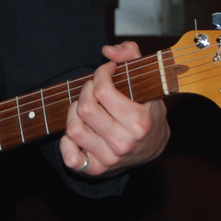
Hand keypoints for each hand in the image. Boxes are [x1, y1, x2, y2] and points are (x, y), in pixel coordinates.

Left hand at [60, 41, 169, 176]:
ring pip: (74, 129)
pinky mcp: (96, 169)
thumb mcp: (147, 80)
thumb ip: (131, 55)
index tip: (106, 71)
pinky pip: (70, 157)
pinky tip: (79, 130)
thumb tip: (107, 51)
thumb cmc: (147, 110)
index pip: (103, 91)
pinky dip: (67, 143)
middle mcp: (124, 143)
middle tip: (94, 88)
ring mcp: (109, 158)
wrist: (153, 147)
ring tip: (85, 106)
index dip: (101, 74)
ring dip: (74, 112)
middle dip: (86, 91)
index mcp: (139, 123)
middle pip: (85, 109)